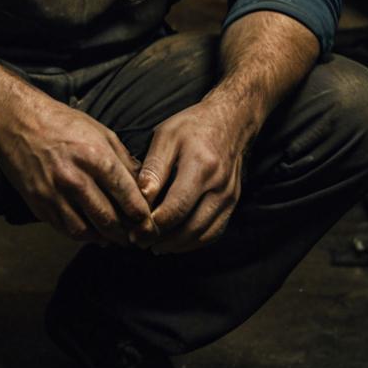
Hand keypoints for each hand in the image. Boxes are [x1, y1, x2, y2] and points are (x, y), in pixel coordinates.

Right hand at [0, 95, 154, 246]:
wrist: (17, 121)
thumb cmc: (62, 122)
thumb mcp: (100, 132)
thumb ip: (123, 159)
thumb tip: (142, 185)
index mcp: (95, 156)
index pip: (127, 196)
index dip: (142, 216)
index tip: (149, 224)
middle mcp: (75, 178)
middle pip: (109, 219)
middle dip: (126, 234)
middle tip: (135, 238)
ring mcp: (54, 193)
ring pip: (86, 231)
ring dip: (104, 239)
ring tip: (114, 238)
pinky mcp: (38, 204)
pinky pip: (64, 228)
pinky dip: (81, 234)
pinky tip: (91, 232)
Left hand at [133, 100, 252, 254]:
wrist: (231, 121)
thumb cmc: (194, 125)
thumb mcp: (166, 136)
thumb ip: (154, 167)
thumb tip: (141, 198)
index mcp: (201, 166)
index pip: (177, 207)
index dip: (154, 224)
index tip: (135, 229)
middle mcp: (219, 186)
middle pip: (191, 227)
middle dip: (163, 239)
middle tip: (140, 242)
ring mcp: (229, 196)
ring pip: (204, 234)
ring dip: (178, 246)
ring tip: (155, 246)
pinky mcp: (232, 203)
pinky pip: (215, 231)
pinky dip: (195, 241)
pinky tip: (176, 241)